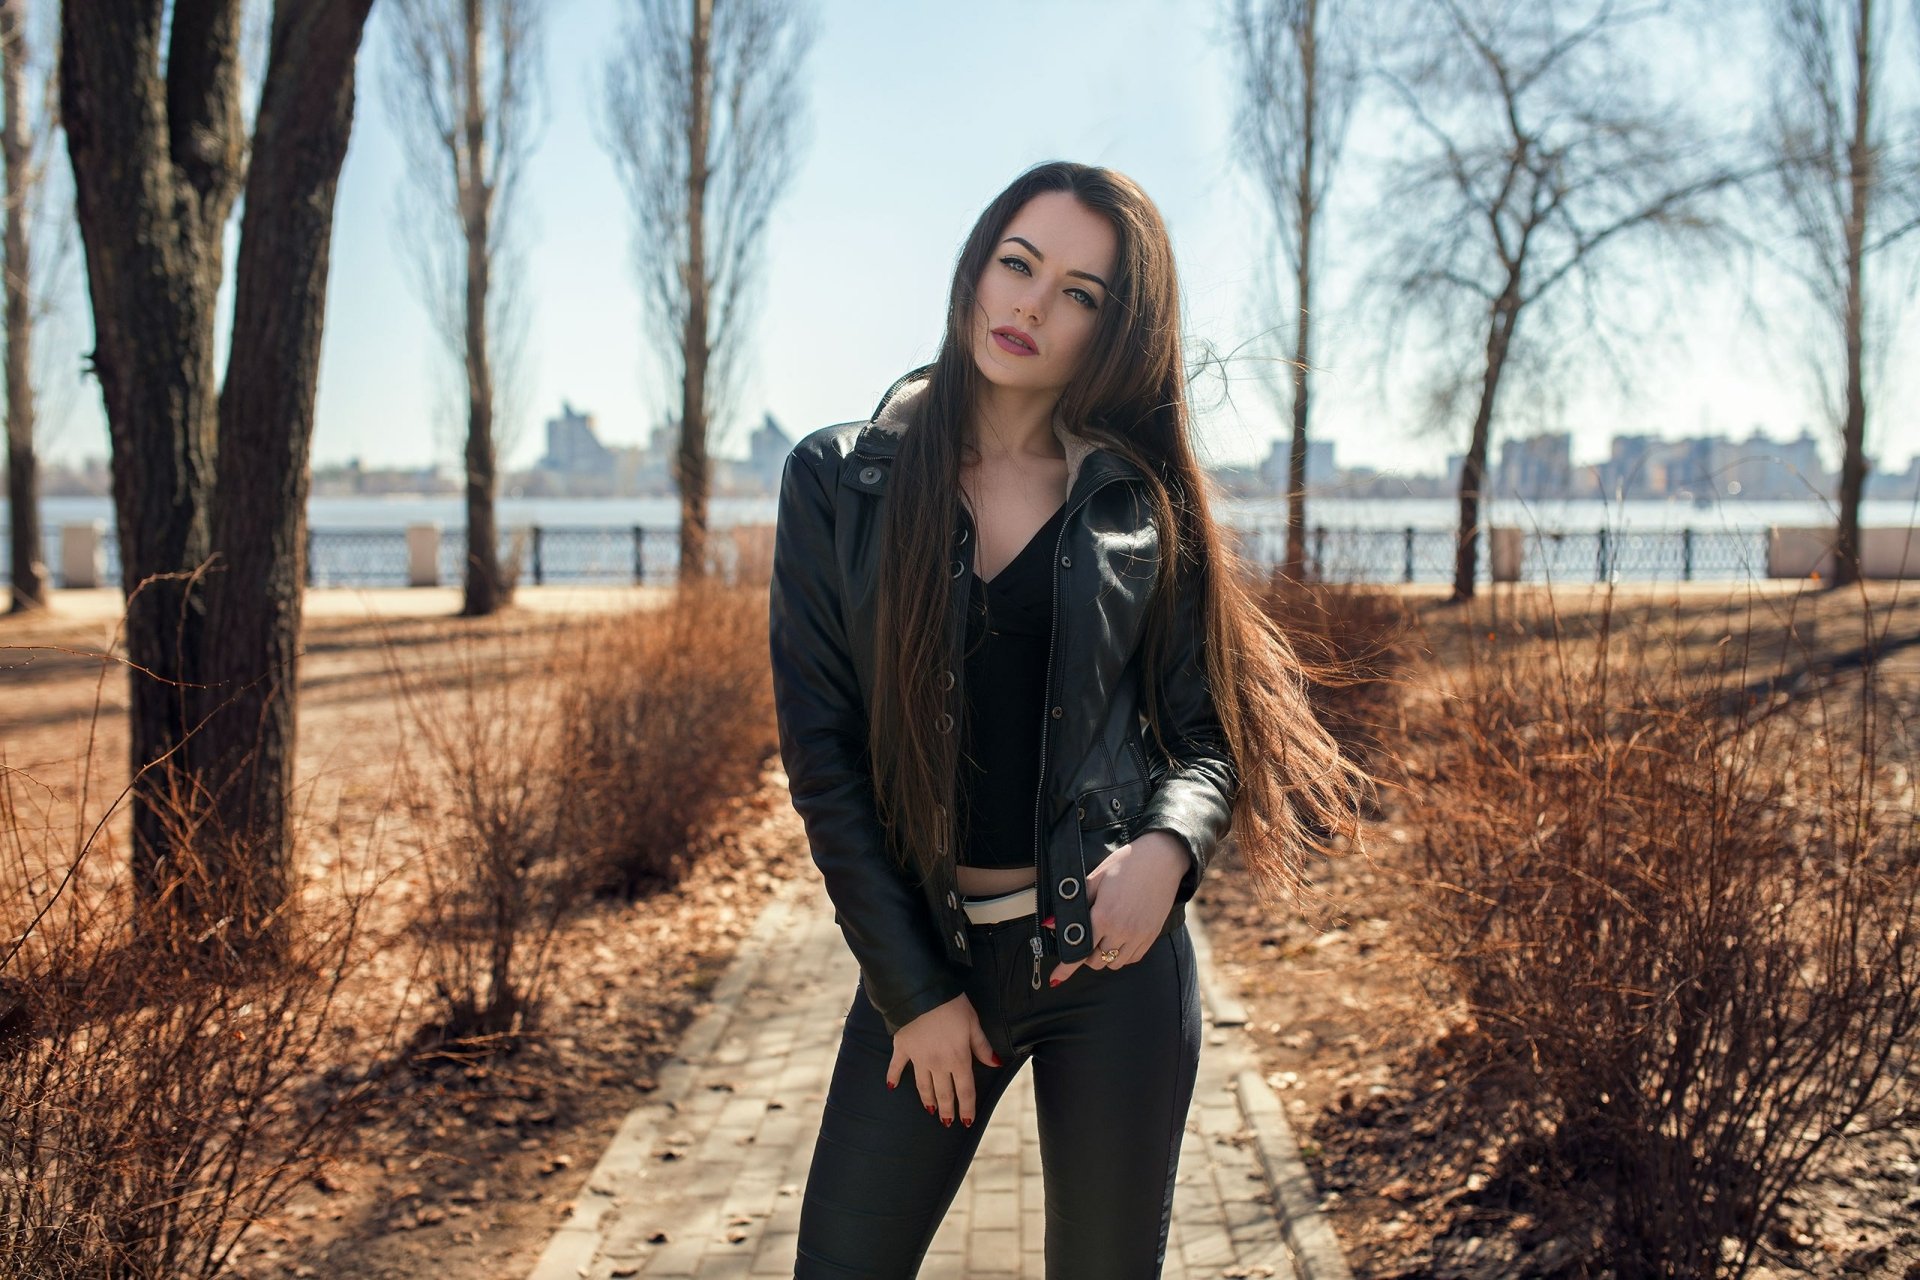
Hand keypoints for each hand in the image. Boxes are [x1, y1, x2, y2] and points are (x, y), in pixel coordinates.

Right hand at [887, 992, 999, 1127]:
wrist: (920, 992)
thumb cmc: (951, 1004)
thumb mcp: (973, 1023)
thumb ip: (982, 1046)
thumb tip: (995, 1064)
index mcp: (958, 1059)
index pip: (965, 1090)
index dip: (967, 1108)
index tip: (967, 1121)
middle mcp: (938, 1064)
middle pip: (944, 1093)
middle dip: (947, 1109)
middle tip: (947, 1122)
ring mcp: (918, 1058)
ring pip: (923, 1085)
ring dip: (927, 1100)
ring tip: (930, 1111)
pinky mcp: (902, 1048)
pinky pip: (897, 1067)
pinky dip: (893, 1077)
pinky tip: (892, 1087)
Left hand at [1048, 830, 1187, 986]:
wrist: (1162, 859)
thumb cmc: (1126, 864)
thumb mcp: (1095, 878)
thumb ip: (1074, 904)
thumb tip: (1051, 924)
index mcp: (1104, 916)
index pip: (1080, 950)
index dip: (1066, 968)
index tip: (1055, 979)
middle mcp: (1122, 931)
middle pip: (1096, 962)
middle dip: (1086, 956)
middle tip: (1085, 939)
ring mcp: (1139, 935)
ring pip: (1114, 964)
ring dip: (1104, 956)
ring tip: (1103, 937)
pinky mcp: (1152, 935)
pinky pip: (1133, 958)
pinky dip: (1123, 955)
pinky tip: (1119, 939)